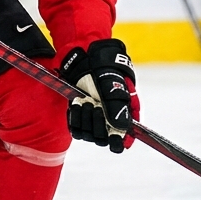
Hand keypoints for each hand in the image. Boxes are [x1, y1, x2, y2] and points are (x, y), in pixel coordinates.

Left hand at [59, 39, 138, 153]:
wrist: (85, 58)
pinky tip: (76, 103)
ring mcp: (95, 120)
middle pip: (103, 139)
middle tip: (95, 105)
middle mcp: (110, 121)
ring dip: (85, 120)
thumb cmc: (104, 69)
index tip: (112, 137)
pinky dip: (75, 118)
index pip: (123, 141)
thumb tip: (121, 129)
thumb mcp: (114, 85)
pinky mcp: (80, 118)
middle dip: (97, 124)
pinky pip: (76, 130)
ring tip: (84, 101)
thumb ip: (117, 107)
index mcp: (125, 115)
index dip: (118, 142)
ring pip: (89, 135)